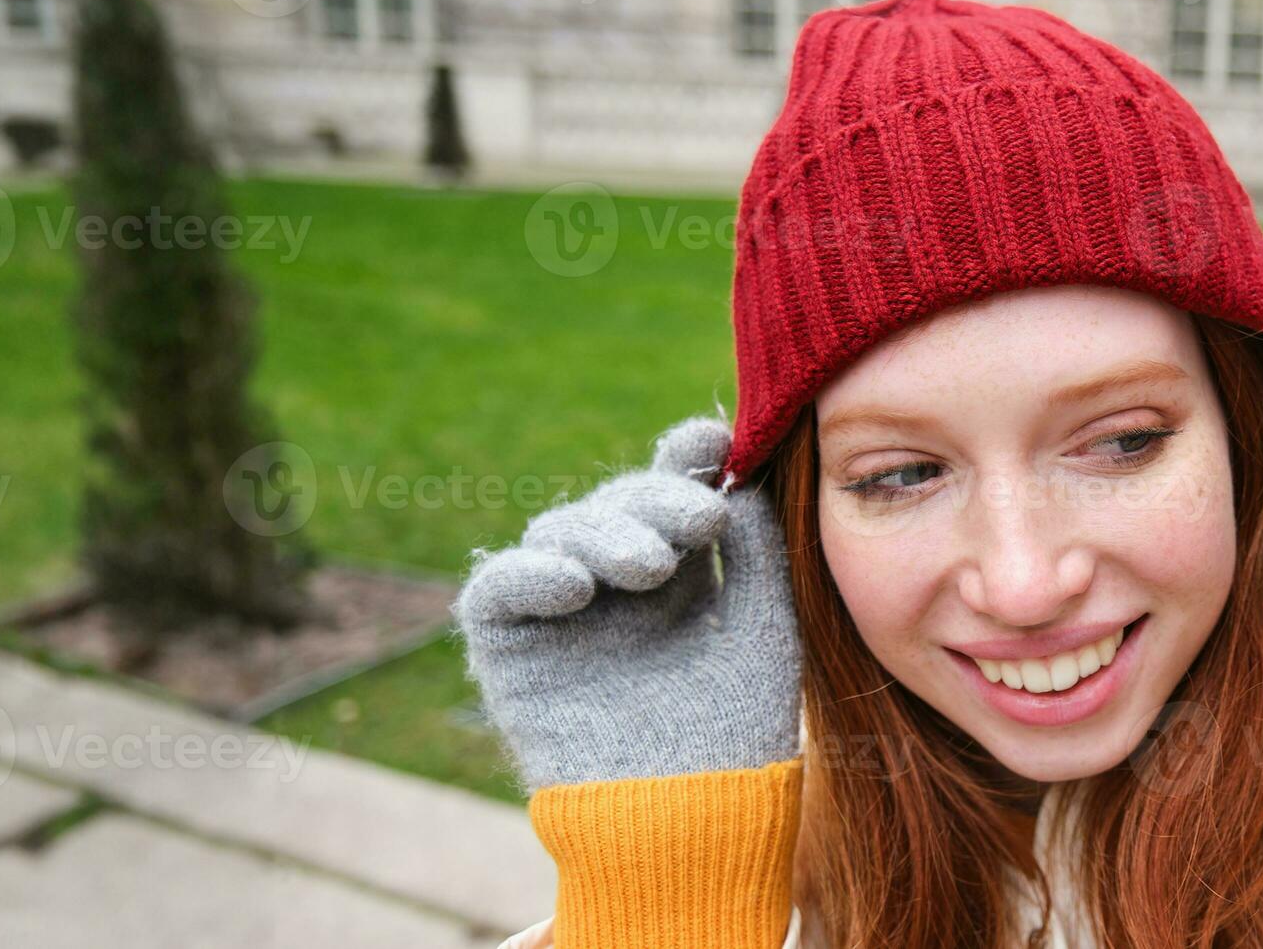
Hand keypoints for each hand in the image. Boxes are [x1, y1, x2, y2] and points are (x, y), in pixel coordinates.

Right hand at [454, 418, 800, 788]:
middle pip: (618, 503)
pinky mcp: (509, 649)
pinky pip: (498, 589)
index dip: (687, 457)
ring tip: (652, 567)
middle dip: (656, 498)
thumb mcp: (765, 629)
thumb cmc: (739, 736)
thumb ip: (757, 551)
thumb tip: (739, 475)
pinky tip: (578, 586)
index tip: (716, 439)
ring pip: (561, 532)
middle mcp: (615, 586)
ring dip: (606, 534)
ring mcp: (560, 614)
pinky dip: (531, 573)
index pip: (672, 495)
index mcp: (679, 575)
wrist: (691, 823)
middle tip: (698, 518)